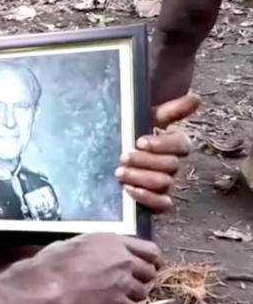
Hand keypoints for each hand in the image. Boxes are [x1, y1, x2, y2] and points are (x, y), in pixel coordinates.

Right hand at [0, 233, 158, 303]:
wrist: (45, 286)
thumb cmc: (51, 264)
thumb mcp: (74, 243)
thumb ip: (96, 246)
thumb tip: (99, 251)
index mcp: (112, 241)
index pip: (149, 250)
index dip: (149, 260)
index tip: (146, 265)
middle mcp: (123, 260)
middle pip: (149, 272)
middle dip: (140, 279)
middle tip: (127, 285)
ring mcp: (124, 283)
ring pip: (144, 293)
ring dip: (133, 296)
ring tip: (116, 298)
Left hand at [116, 93, 198, 212]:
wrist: (107, 153)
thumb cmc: (129, 133)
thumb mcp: (144, 118)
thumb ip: (169, 111)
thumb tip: (195, 98)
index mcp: (173, 144)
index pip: (180, 145)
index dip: (162, 144)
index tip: (140, 141)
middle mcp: (172, 165)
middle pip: (170, 165)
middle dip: (145, 161)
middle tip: (123, 156)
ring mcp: (165, 184)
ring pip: (164, 183)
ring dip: (140, 178)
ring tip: (119, 172)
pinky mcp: (156, 201)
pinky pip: (163, 205)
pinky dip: (147, 198)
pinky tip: (128, 190)